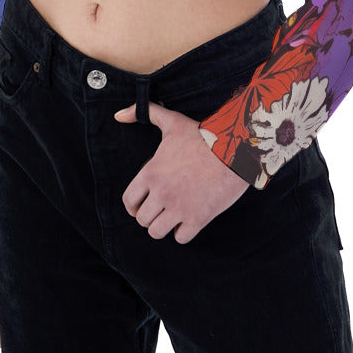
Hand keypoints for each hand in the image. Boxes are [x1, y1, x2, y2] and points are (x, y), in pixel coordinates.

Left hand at [113, 100, 250, 243]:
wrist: (235, 149)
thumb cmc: (203, 136)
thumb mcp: (172, 121)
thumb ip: (145, 113)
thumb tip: (118, 115)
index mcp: (151, 173)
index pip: (128, 201)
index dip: (133, 205)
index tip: (142, 203)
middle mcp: (161, 193)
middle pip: (142, 220)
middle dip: (149, 215)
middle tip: (160, 208)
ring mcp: (179, 208)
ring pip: (157, 232)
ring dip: (163, 226)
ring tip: (172, 216)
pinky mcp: (198, 218)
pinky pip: (180, 238)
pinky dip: (183, 232)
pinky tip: (189, 219)